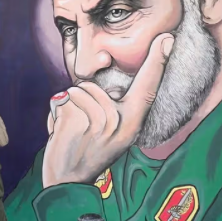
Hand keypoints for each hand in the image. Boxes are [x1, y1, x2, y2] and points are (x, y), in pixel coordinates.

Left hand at [42, 33, 173, 187]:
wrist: (67, 182)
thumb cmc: (87, 153)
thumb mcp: (112, 133)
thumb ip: (112, 108)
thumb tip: (106, 75)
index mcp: (132, 123)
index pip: (147, 87)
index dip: (157, 62)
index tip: (167, 38)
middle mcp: (120, 121)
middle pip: (92, 86)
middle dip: (78, 102)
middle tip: (79, 130)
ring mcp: (99, 123)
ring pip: (75, 92)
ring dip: (66, 109)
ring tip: (71, 133)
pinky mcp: (77, 122)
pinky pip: (61, 100)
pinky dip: (54, 114)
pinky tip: (59, 135)